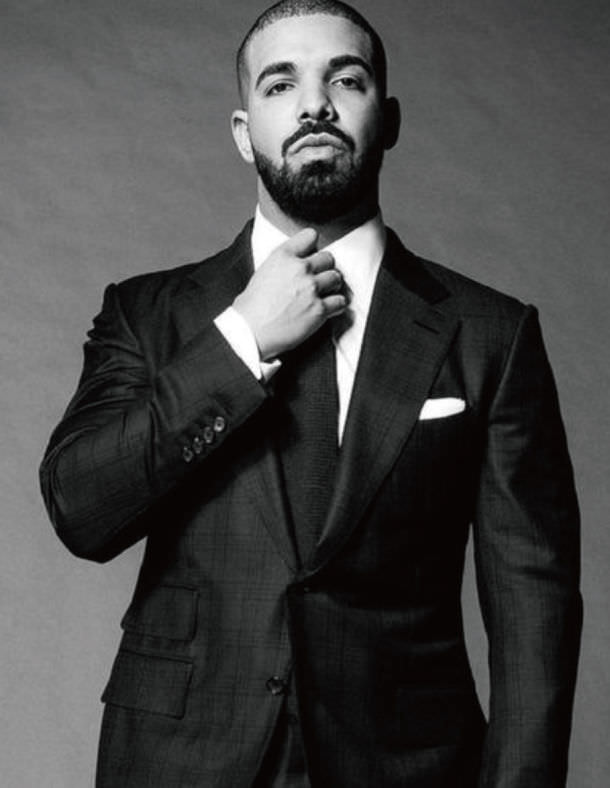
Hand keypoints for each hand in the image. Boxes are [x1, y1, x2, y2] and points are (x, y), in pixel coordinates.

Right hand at [233, 228, 346, 359]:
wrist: (250, 331)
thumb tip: (294, 266)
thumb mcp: (262, 272)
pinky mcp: (320, 309)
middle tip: (319, 279)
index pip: (310, 235)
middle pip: (328, 258)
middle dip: (324, 268)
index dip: (312, 246)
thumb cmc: (251, 307)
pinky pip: (340, 301)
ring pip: (336, 278)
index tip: (311, 255)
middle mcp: (300, 268)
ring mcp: (312, 288)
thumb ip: (282, 264)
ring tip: (325, 293)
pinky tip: (329, 308)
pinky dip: (337, 305)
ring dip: (332, 286)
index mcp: (283, 256)